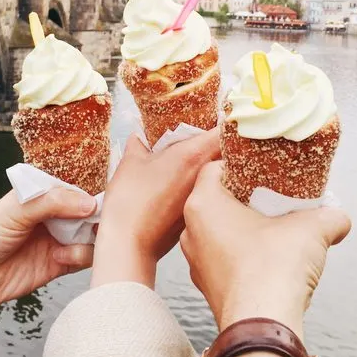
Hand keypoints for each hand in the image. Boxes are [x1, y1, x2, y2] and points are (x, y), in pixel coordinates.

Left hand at [0, 189, 96, 307]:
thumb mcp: (16, 210)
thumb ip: (52, 202)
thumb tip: (89, 204)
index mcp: (45, 196)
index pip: (78, 191)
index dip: (93, 195)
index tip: (106, 201)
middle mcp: (55, 217)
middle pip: (90, 215)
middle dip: (97, 219)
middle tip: (96, 224)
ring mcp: (57, 240)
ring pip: (91, 237)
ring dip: (89, 240)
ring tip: (72, 243)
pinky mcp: (58, 265)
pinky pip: (82, 260)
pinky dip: (80, 257)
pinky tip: (60, 256)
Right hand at [91, 129, 220, 288]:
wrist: (129, 242)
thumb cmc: (131, 200)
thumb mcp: (131, 162)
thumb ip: (138, 145)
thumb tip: (139, 137)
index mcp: (193, 156)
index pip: (223, 132)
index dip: (226, 122)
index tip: (221, 115)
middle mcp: (204, 176)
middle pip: (224, 153)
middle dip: (219, 143)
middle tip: (205, 134)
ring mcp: (202, 196)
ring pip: (216, 174)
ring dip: (210, 165)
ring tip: (191, 158)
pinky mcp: (195, 213)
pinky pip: (205, 191)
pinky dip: (199, 184)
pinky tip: (181, 183)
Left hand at [181, 162, 350, 340]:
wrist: (263, 324)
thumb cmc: (273, 270)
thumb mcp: (311, 229)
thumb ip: (328, 215)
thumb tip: (338, 216)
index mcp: (203, 204)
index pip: (214, 168)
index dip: (239, 164)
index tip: (261, 168)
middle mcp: (191, 231)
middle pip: (216, 200)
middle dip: (245, 198)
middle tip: (272, 196)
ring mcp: (196, 261)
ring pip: (218, 231)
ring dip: (243, 227)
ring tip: (273, 229)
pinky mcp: (207, 285)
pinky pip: (222, 258)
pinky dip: (241, 253)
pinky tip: (267, 258)